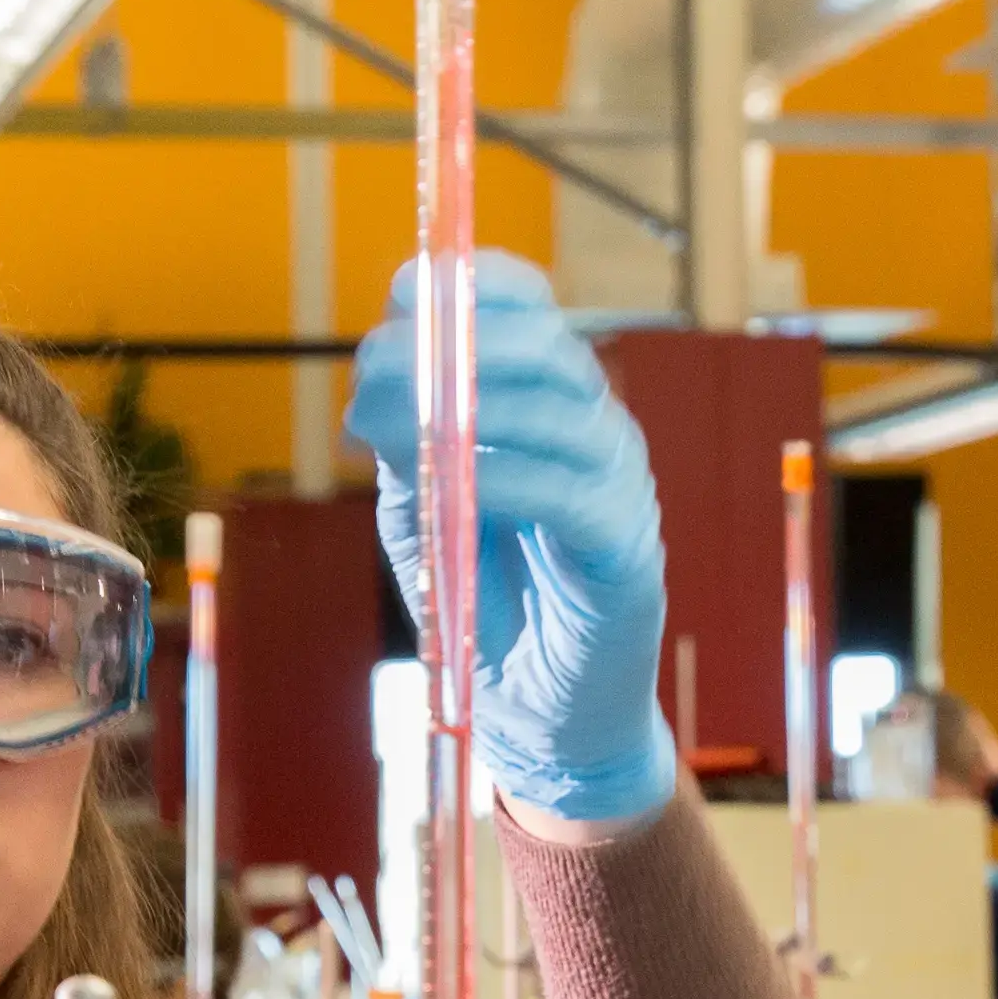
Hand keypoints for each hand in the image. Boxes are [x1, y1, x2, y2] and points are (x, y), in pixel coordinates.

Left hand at [347, 251, 675, 831]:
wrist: (539, 712)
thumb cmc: (486, 602)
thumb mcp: (425, 509)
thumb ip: (406, 448)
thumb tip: (373, 388)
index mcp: (553, 402)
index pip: (532, 309)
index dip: (472, 287)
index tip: (402, 294)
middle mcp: (596, 427)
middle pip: (543, 347)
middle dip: (450, 345)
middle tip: (371, 371)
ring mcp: (620, 484)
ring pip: (560, 410)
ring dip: (467, 407)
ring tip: (392, 429)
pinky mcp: (626, 547)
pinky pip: (570, 493)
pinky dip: (507, 479)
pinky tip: (459, 485)